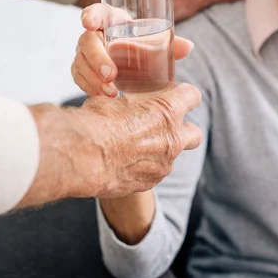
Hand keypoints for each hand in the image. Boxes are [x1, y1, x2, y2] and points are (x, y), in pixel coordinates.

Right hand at [21, 83, 201, 206]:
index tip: (176, 95)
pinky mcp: (150, 182)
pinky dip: (142, 168)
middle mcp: (172, 139)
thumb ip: (131, 104)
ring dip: (158, 151)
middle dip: (184, 130)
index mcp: (166, 111)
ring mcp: (163, 164)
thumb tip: (127, 105)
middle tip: (165, 128)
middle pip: (195, 134)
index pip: (192, 96)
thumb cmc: (95, 123)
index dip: (184, 95)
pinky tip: (123, 163)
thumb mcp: (114, 101)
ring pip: (171, 157)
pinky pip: (153, 173)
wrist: (83, 158)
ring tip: (132, 148)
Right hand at [74, 3, 194, 96]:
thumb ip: (170, 42)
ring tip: (110, 92)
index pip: (96, 12)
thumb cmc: (141, 42)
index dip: (91, 15)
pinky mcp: (83, 69)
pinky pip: (79, 77)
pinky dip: (89, 87)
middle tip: (112, 75)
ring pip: (80, 62)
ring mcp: (86, 53)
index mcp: (110, 19)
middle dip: (97, 58)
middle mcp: (94, 34)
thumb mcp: (154, 39)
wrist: (131, 57)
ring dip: (93, 78)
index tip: (89, 23)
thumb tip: (189, 47)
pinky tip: (100, 96)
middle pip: (86, 41)